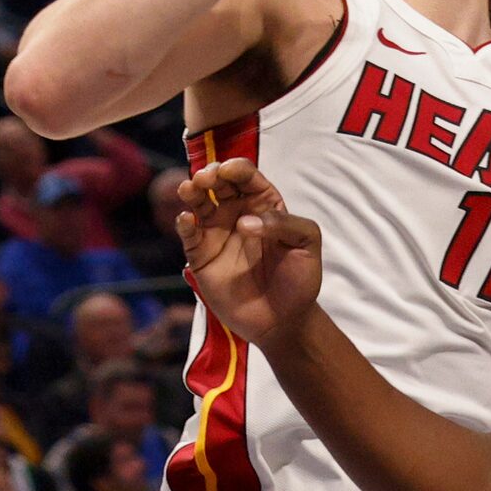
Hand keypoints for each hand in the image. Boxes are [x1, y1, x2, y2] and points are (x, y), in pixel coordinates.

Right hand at [176, 158, 322, 349]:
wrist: (284, 321)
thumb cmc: (299, 279)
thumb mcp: (307, 244)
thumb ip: (285, 224)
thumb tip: (244, 222)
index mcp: (263, 203)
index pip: (246, 176)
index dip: (236, 168)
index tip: (228, 171)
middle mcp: (237, 213)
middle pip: (218, 183)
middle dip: (210, 174)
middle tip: (206, 178)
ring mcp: (217, 234)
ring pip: (198, 203)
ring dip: (191, 191)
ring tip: (190, 188)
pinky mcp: (202, 256)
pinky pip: (189, 235)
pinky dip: (183, 224)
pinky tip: (187, 219)